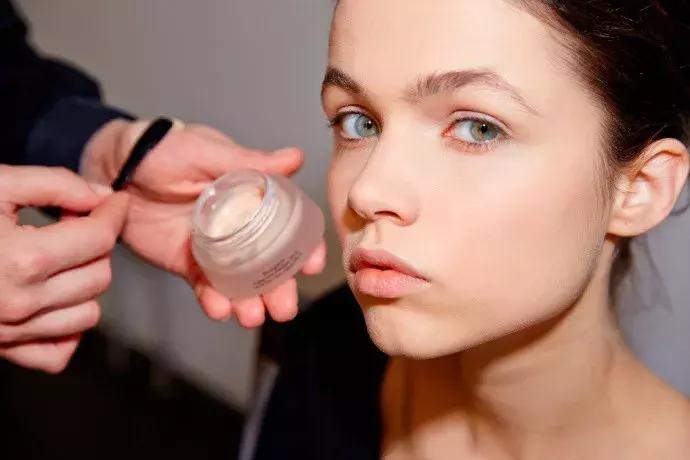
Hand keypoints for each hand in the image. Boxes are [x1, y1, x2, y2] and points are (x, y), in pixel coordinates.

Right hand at [0, 166, 128, 372]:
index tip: (113, 201)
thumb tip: (101, 195)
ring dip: (84, 282)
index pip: (100, 238)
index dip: (112, 213)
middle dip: (96, 244)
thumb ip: (55, 184)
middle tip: (74, 222)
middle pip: (100, 274)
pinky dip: (65, 328)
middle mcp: (22, 303)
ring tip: (59, 257)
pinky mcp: (2, 350)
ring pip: (88, 313)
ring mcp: (12, 333)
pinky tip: (50, 298)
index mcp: (23, 260)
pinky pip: (59, 351)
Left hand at [81, 119, 325, 327]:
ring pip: (241, 283)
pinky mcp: (188, 264)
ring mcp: (215, 249)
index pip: (289, 227)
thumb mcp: (207, 151)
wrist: (114, 167)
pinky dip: (214, 301)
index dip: (305, 247)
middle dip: (280, 290)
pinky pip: (205, 287)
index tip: (311, 265)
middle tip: (283, 308)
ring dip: (251, 303)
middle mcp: (240, 228)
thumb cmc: (164, 148)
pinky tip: (220, 310)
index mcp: (253, 199)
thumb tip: (295, 157)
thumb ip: (249, 161)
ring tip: (251, 316)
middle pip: (269, 265)